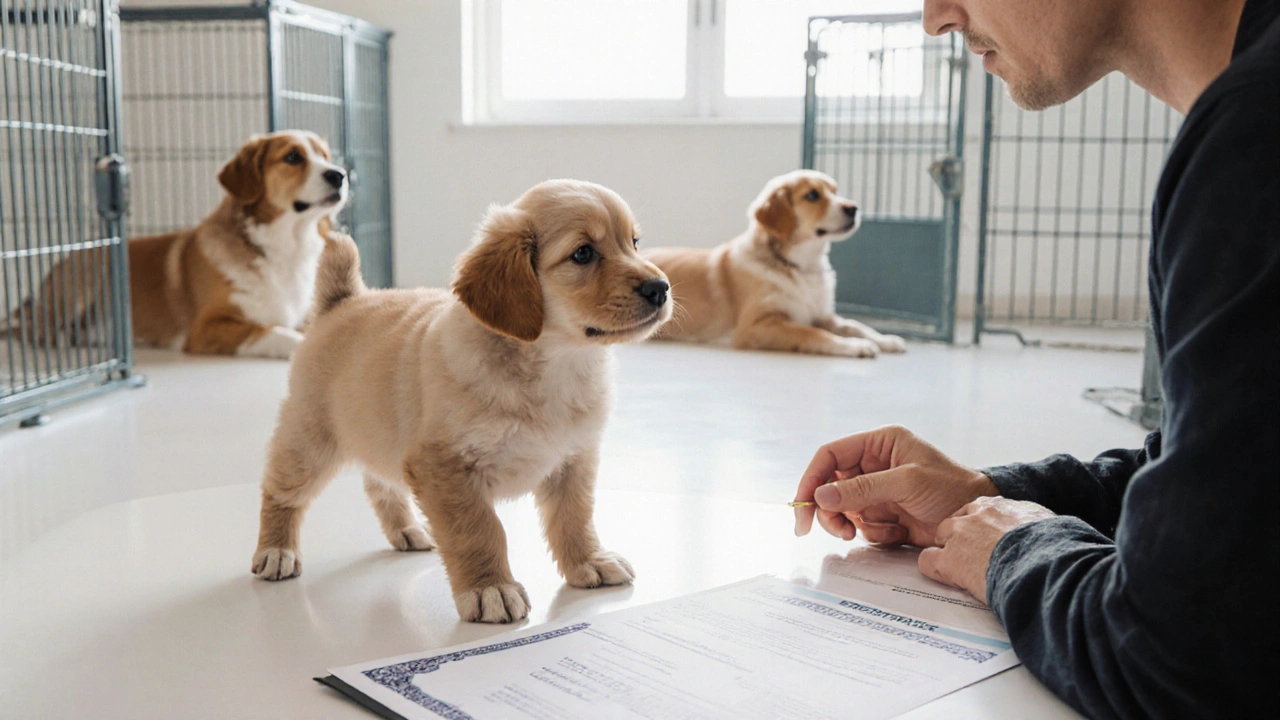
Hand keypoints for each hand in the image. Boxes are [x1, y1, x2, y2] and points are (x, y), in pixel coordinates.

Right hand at [793, 425, 997, 545]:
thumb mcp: (907, 483)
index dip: (811, 479)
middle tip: (838, 531)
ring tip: (878, 531)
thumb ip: (863, 489)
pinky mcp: (884, 513)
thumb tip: (822, 496)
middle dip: (831, 510)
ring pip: (842, 509)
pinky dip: (875, 534)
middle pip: (830, 486)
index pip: (830, 456)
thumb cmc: (953, 488)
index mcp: (879, 444)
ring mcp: (877, 491)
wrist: (977, 521)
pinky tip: (899, 532)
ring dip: (854, 525)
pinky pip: (861, 526)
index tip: (802, 506)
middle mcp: (874, 465)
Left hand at [919, 497, 1055, 603]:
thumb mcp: (1045, 523)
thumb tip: (1048, 528)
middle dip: (959, 537)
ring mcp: (959, 536)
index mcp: (999, 506)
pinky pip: (927, 561)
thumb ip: (1035, 521)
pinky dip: (934, 570)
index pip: (979, 510)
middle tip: (972, 556)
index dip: (978, 526)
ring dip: (947, 551)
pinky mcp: (950, 560)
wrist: (1042, 562)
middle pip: (954, 521)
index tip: (985, 538)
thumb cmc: (1051, 545)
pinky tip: (948, 578)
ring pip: (939, 537)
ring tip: (961, 569)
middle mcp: (975, 516)